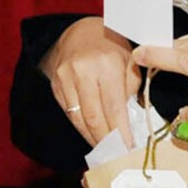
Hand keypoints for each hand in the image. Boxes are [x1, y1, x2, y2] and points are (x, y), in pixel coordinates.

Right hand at [43, 17, 139, 147]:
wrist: (81, 32)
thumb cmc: (112, 48)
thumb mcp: (130, 62)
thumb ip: (132, 89)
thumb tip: (130, 121)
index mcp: (107, 64)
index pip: (114, 107)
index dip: (120, 132)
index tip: (128, 148)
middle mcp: (83, 71)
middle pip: (94, 117)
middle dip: (106, 140)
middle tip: (117, 155)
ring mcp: (66, 78)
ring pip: (79, 118)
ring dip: (93, 137)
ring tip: (106, 149)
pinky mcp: (56, 85)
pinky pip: (70, 113)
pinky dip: (82, 127)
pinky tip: (92, 135)